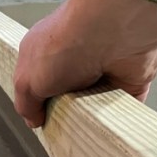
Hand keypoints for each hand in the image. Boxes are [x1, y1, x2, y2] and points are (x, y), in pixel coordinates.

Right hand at [13, 0, 156, 127]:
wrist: (111, 31)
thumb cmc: (65, 44)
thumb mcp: (26, 81)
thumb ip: (26, 104)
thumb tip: (34, 121)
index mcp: (45, 54)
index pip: (38, 83)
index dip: (38, 103)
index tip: (40, 121)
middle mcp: (75, 59)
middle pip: (66, 96)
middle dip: (64, 112)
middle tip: (63, 125)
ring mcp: (103, 68)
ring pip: (94, 103)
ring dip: (90, 113)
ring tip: (87, 121)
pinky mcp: (129, 79)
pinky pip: (124, 106)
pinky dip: (119, 115)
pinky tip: (113, 121)